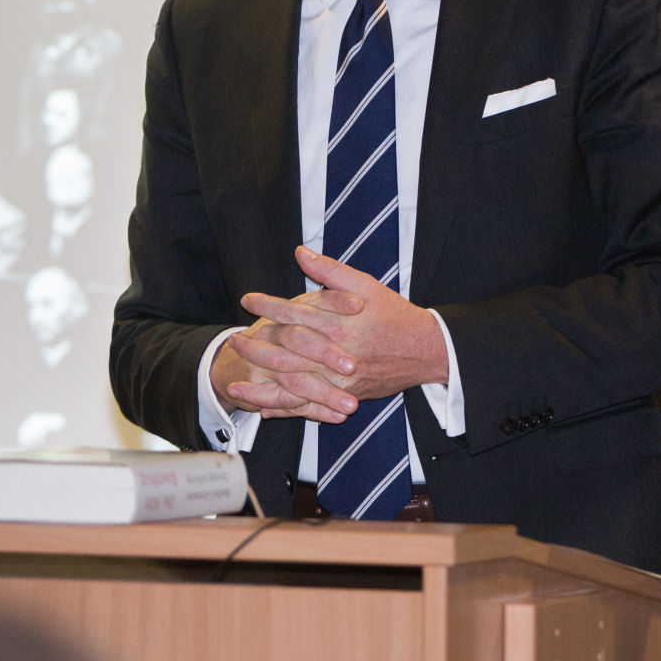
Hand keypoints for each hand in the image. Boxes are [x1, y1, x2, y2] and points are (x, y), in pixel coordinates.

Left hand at [220, 247, 447, 418]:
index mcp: (339, 324)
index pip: (294, 314)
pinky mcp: (346, 396)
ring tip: (234, 386)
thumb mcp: (366, 285)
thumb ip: (330, 271)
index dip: (268, 306)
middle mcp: (337, 354)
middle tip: (233, 343)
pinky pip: (310, 407)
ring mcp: (341, 380)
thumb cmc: (394, 315)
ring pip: (293, 386)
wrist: (427, 351)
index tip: (247, 300)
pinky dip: (285, 409)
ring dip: (261, 386)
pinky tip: (262, 408)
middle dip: (256, 349)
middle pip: (287, 353)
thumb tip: (300, 252)